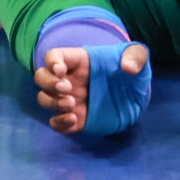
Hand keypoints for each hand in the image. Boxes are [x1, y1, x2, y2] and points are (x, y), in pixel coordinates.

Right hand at [34, 43, 149, 135]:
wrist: (137, 98)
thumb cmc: (133, 73)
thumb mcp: (138, 56)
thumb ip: (136, 56)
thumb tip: (127, 67)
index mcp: (79, 61)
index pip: (54, 56)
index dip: (52, 62)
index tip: (61, 70)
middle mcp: (69, 80)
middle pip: (41, 77)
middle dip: (48, 83)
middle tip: (67, 89)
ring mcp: (69, 100)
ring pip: (44, 99)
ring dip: (52, 102)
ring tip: (72, 104)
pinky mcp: (75, 119)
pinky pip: (56, 122)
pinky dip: (59, 123)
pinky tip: (74, 120)